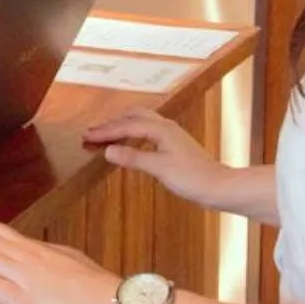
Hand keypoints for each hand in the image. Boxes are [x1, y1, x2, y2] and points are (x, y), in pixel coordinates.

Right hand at [83, 109, 231, 207]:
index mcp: (161, 129)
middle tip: (92, 132)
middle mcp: (166, 126)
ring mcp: (171, 133)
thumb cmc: (191, 178)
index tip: (86, 135)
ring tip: (105, 134)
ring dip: (122, 125)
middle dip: (112, 123)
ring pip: (141, 121)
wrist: (217, 186)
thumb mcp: (159, 169)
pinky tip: (128, 142)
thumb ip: (133, 158)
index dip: (105, 131)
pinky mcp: (173, 143)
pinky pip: (147, 130)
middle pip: (133, 117)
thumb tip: (108, 151)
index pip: (126, 126)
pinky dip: (132, 132)